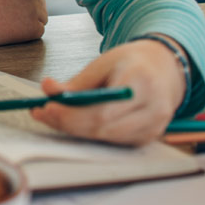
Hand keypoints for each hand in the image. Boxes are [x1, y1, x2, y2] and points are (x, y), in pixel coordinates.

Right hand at [0, 0, 46, 46]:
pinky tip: (4, 30)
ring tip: (1, 22)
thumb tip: (28, 4)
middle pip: (39, 7)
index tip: (0, 6)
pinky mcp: (33, 26)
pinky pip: (36, 33)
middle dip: (23, 15)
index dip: (17, 4)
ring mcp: (35, 6)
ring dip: (23, 25)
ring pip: (39, 20)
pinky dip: (23, 36)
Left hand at [30, 38, 186, 144]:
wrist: (163, 69)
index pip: (104, 110)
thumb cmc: (132, 64)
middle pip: (103, 128)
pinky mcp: (148, 138)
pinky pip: (112, 141)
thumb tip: (48, 88)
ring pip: (105, 137)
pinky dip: (89, 133)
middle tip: (41, 113)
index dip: (72, 114)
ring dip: (74, 130)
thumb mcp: (103, 64)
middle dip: (67, 123)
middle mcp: (154, 109)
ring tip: (52, 116)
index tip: (46, 107)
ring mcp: (154, 127)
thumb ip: (77, 81)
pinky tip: (72, 122)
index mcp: (143, 82)